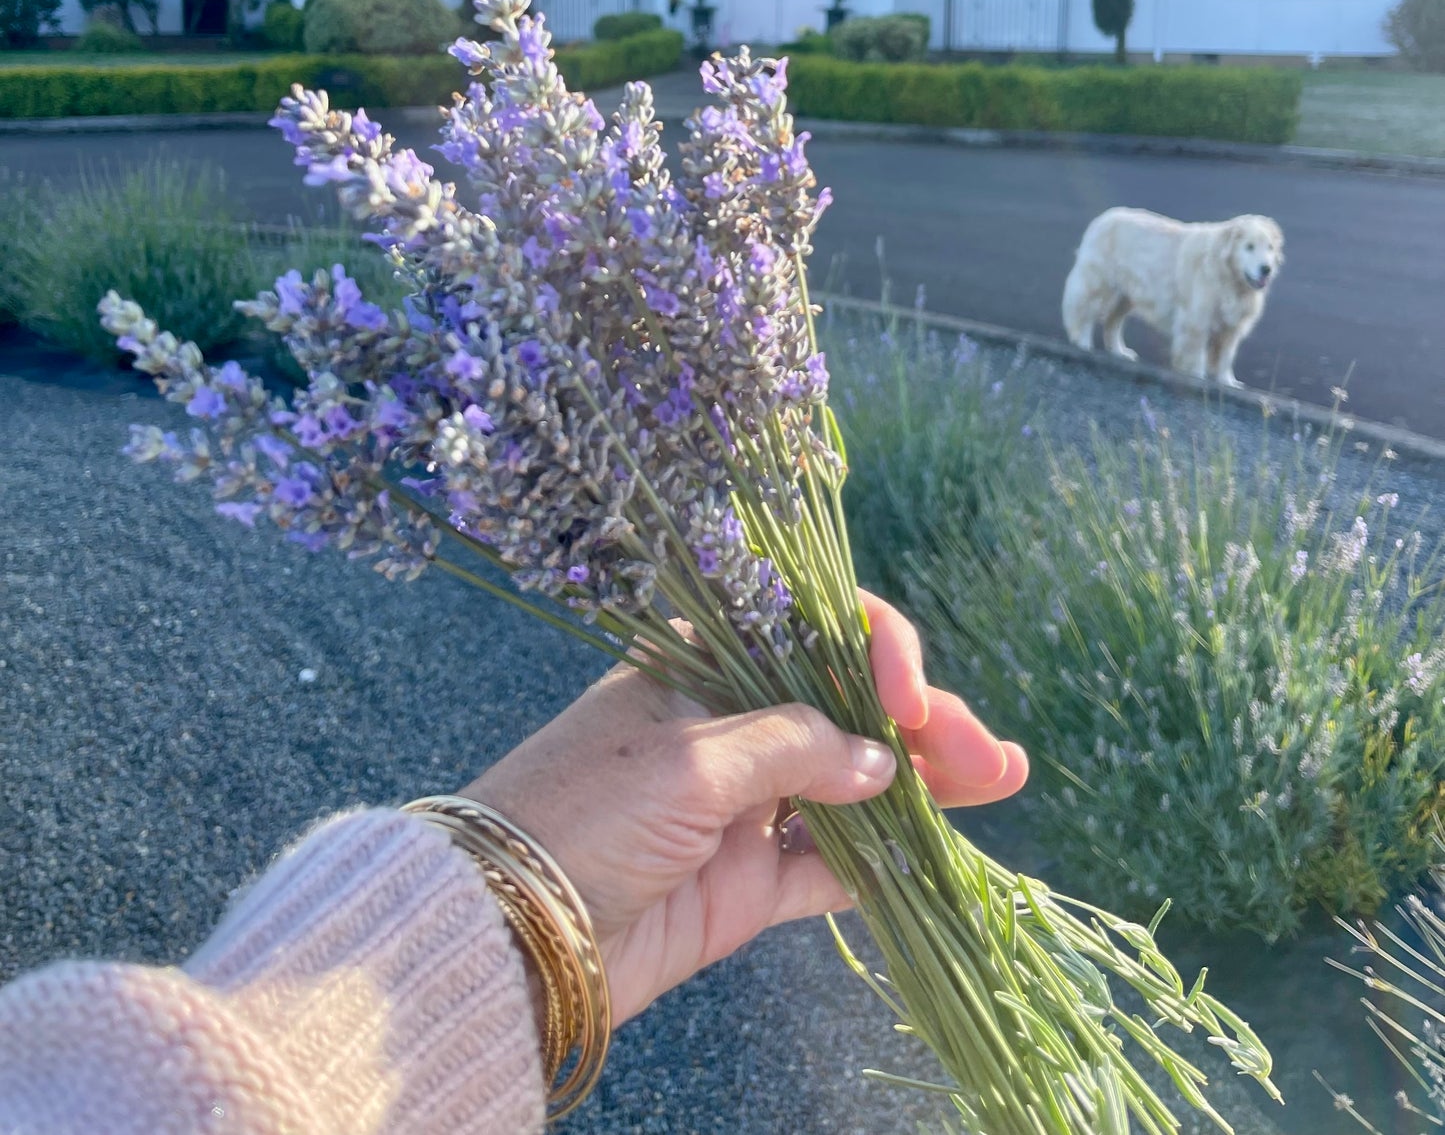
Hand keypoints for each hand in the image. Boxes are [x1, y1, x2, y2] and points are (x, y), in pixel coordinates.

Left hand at [465, 591, 1027, 1024]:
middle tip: (987, 753)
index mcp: (700, 664)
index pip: (807, 629)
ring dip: (924, 781)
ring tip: (999, 779)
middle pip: (847, 707)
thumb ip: (792, 749)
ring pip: (854, 784)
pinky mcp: (745, 884)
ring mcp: (743, 806)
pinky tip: (943, 846)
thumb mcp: (688, 761)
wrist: (508, 933)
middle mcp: (728, 725)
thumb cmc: (583, 812)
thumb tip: (879, 760)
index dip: (870, 649)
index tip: (905, 692)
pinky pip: (832, 866)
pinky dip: (886, 857)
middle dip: (921, 721)